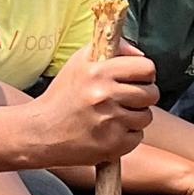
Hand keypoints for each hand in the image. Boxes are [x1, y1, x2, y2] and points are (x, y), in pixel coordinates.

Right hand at [31, 41, 158, 169]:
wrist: (41, 132)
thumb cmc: (62, 96)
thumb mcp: (79, 62)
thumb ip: (112, 49)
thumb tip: (140, 54)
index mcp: (97, 72)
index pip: (146, 67)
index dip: (144, 73)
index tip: (134, 78)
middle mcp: (104, 95)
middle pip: (152, 93)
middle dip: (142, 96)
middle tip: (123, 99)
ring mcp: (110, 122)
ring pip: (146, 116)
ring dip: (134, 117)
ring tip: (112, 116)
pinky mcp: (113, 145)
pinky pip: (137, 136)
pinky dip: (127, 135)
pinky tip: (108, 131)